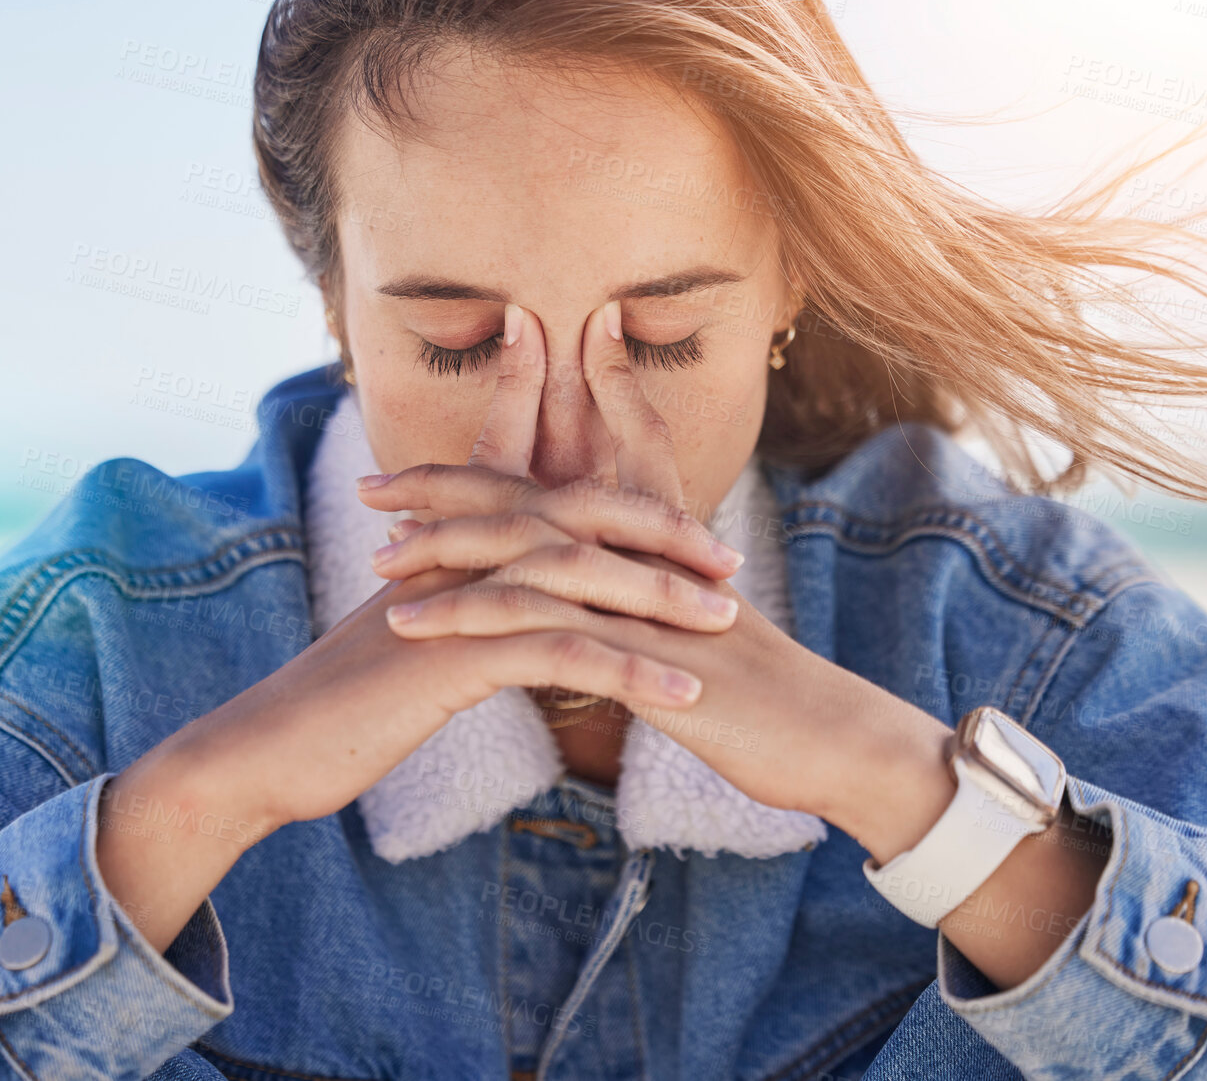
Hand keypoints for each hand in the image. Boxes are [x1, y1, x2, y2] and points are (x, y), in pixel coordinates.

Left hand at [359, 301, 1109, 991]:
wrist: (834, 739)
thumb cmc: (759, 699)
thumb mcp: (685, 640)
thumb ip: (629, 614)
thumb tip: (570, 631)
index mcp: (652, 546)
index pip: (561, 486)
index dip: (491, 470)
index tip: (420, 467)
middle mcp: (646, 558)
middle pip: (536, 502)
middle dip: (451, 488)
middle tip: (373, 484)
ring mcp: (647, 603)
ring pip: (533, 557)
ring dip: (450, 550)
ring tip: (379, 554)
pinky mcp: (649, 656)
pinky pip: (549, 628)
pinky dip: (477, 619)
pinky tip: (421, 625)